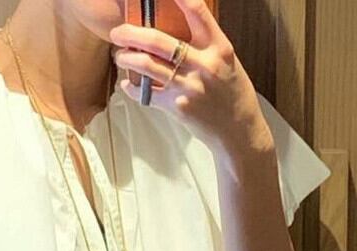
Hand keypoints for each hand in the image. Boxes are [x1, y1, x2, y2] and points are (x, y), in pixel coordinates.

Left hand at [109, 0, 273, 164]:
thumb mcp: (226, 62)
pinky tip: (128, 84)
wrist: (237, 130)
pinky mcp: (177, 107)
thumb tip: (177, 30)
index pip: (198, 13)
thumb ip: (204, 46)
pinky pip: (147, 94)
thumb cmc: (232, 94)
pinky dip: (133, 89)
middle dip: (132, 34)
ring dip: (127, 58)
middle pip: (159, 41)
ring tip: (120, 56)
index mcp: (219, 48)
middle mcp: (203, 64)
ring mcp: (189, 87)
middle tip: (118, 32)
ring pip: (148, 66)